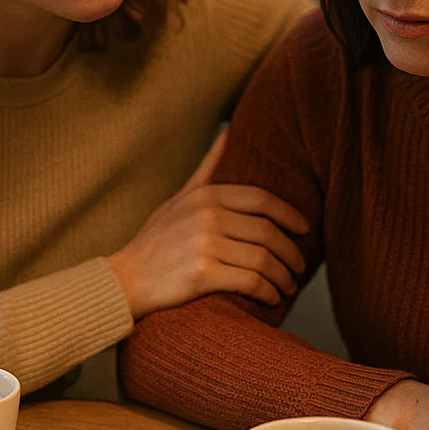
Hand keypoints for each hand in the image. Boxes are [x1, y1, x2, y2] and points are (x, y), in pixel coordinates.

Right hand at [106, 131, 310, 318]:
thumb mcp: (178, 198)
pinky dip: (268, 292)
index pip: (262, 200)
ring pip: (263, 259)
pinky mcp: (203, 274)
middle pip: (268, 232)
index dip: (289, 214)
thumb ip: (207, 169)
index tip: (304, 229)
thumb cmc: (155, 241)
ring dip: (283, 276)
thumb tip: (229, 131)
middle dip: (291, 252)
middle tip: (299, 266)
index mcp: (205, 196)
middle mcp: (207, 216)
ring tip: (288, 286)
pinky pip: (251, 282)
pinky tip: (271, 298)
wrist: (125, 281)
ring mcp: (205, 244)